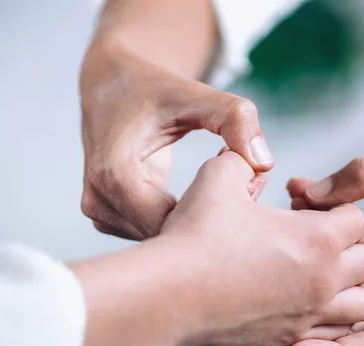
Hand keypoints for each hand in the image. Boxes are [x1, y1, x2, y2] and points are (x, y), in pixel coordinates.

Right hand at [79, 39, 273, 239]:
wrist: (112, 85)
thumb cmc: (153, 90)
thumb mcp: (196, 95)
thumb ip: (234, 119)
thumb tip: (264, 164)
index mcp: (115, 172)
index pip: (171, 225)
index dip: (213, 214)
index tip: (241, 189)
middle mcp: (99, 199)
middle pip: (166, 237)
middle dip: (205, 220)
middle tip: (237, 190)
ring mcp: (99, 212)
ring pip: (160, 240)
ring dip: (191, 223)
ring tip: (215, 189)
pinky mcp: (107, 218)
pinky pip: (151, 235)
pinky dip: (176, 223)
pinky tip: (195, 198)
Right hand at [158, 151, 363, 345]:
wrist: (166, 297)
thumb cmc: (194, 238)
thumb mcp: (220, 175)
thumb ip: (245, 160)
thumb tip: (252, 159)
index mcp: (317, 239)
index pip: (358, 217)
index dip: (334, 204)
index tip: (303, 205)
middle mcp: (324, 281)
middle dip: (356, 240)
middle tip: (323, 234)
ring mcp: (309, 315)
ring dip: (357, 283)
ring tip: (330, 270)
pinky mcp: (289, 338)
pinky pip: (336, 334)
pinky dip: (336, 317)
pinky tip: (309, 300)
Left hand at [285, 153, 363, 345]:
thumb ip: (363, 179)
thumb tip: (307, 192)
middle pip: (360, 330)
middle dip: (318, 322)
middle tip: (273, 315)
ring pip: (355, 299)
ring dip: (321, 283)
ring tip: (283, 267)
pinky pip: (357, 274)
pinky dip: (333, 258)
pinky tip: (307, 232)